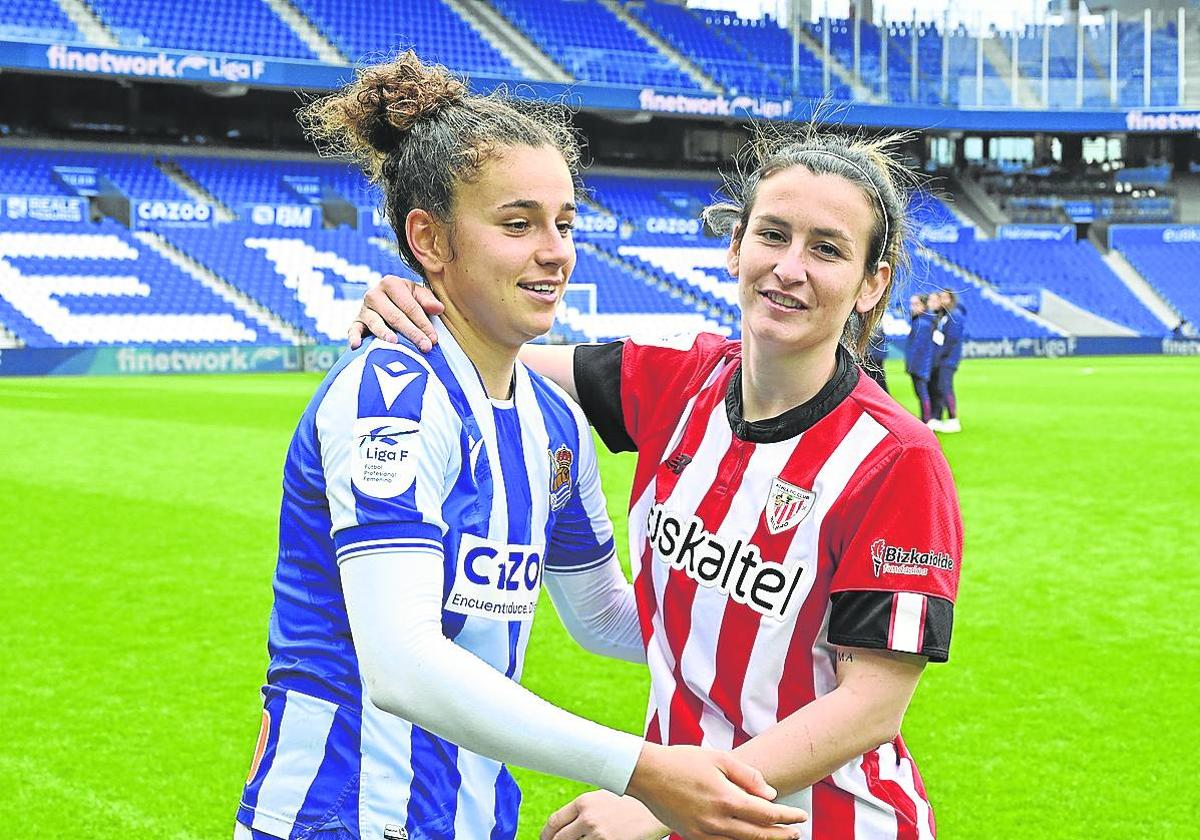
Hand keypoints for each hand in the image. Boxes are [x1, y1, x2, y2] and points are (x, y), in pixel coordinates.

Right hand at [348, 274, 443, 350]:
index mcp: (391, 283)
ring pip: (375, 323)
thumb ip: (428, 301)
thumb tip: (439, 308)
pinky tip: (356, 345)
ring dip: (385, 334)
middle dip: (411, 332)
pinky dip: (353, 337)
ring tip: (395, 343)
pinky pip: (353, 330)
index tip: (433, 339)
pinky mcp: (356, 322)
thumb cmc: (406, 300)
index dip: (423, 323)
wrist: (385, 303)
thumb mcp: (418, 295)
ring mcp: (364, 308)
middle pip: (395, 316)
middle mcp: (374, 294)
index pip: (410, 306)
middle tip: (424, 347)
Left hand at [541, 791, 666, 839]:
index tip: (545, 839)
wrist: (653, 810)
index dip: (546, 834)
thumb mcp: (601, 798)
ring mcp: (599, 835)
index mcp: (584, 803)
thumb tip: (562, 826)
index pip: (554, 822)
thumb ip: (582, 810)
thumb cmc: (627, 803)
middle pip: (560, 839)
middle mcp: (588, 818)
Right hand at [622, 743, 806, 839]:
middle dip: (780, 835)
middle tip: (796, 833)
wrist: (647, 774)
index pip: (766, 814)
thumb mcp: (719, 758)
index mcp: (725, 799)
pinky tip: (747, 839)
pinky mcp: (692, 837)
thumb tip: (770, 794)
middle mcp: (716, 821)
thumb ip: (747, 776)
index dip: (786, 817)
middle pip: (758, 835)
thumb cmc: (682, 761)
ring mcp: (703, 833)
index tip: (800, 817)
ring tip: (776, 838)